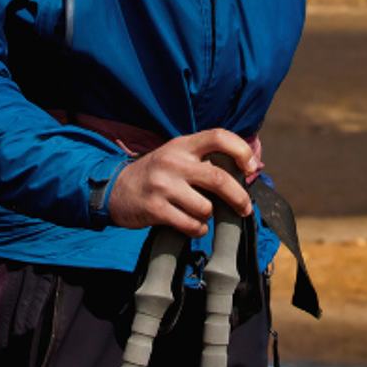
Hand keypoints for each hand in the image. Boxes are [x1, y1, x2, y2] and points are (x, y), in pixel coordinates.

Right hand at [106, 129, 256, 235]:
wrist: (115, 190)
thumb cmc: (157, 174)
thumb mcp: (177, 155)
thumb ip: (204, 160)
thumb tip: (245, 173)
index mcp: (183, 145)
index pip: (219, 137)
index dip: (241, 150)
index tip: (251, 168)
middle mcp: (174, 162)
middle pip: (219, 179)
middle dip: (239, 197)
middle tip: (245, 208)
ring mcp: (164, 185)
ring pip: (206, 207)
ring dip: (210, 216)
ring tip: (201, 214)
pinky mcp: (155, 209)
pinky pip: (191, 225)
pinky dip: (198, 229)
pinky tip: (192, 225)